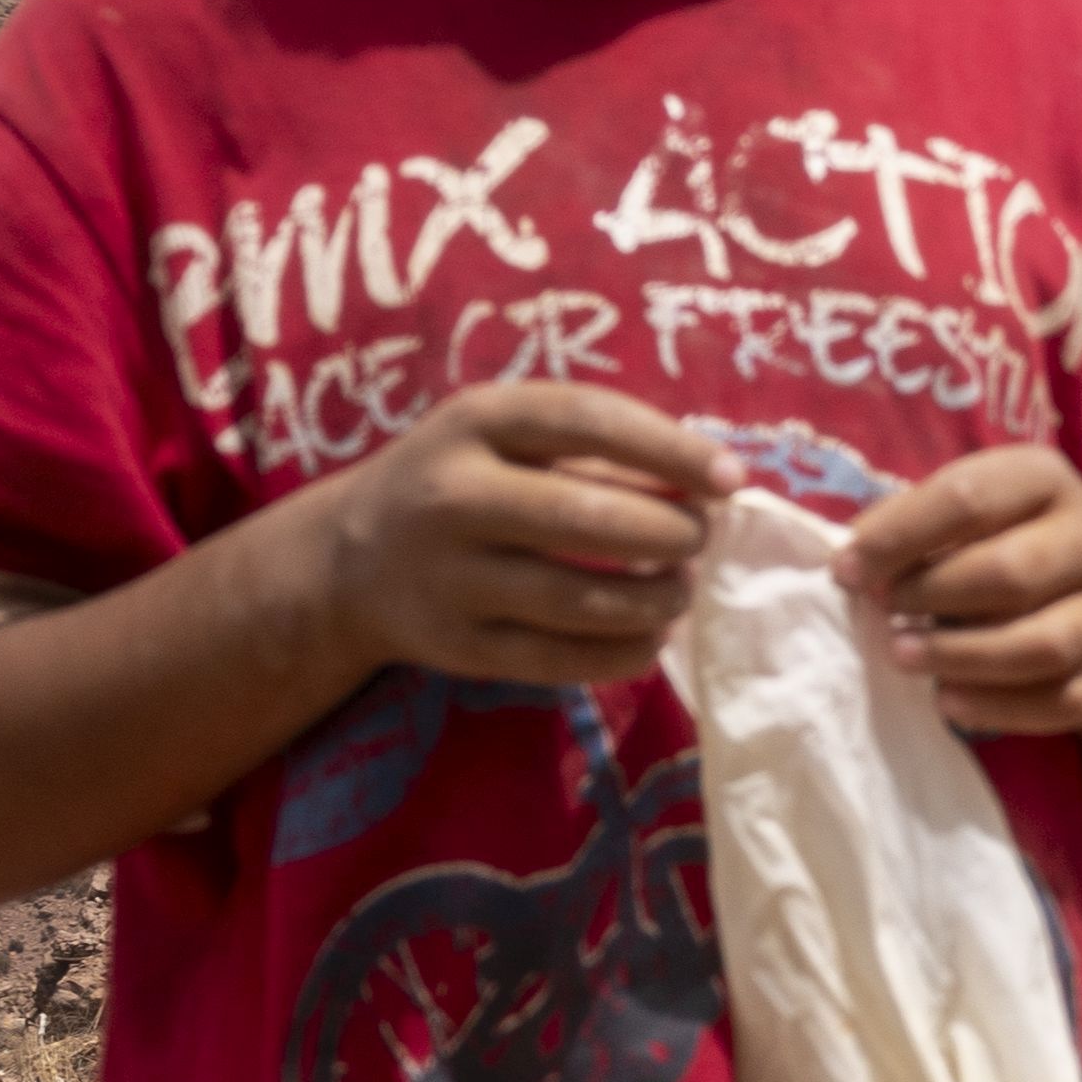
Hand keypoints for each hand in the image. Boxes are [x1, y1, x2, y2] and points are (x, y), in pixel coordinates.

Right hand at [291, 382, 727, 692]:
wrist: (349, 558)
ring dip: (658, 598)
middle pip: (588, 520)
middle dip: (671, 535)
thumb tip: (713, 484)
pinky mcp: (459, 646)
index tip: (732, 481)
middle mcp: (452, 496)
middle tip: (698, 540)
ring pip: (584, 599)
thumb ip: (601, 448)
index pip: (589, 422)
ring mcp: (449, 577)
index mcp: (475, 421)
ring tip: (680, 587)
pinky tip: (651, 634)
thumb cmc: (465, 480)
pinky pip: (566, 660)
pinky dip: (629, 651)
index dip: (671, 451)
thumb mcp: (510, 437)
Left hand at [840, 445, 1081, 732]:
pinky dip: (1000, 709)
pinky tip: (948, 702)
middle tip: (883, 612)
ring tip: (904, 656)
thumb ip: (907, 525)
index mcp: (1045, 480)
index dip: (898, 538)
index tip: (845, 571)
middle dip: (933, 596)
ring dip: (962, 657)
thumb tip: (853, 566)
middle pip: (1013, 573)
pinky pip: (1064, 702)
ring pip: (1044, 646)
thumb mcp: (957, 508)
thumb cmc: (993, 537)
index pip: (969, 501)